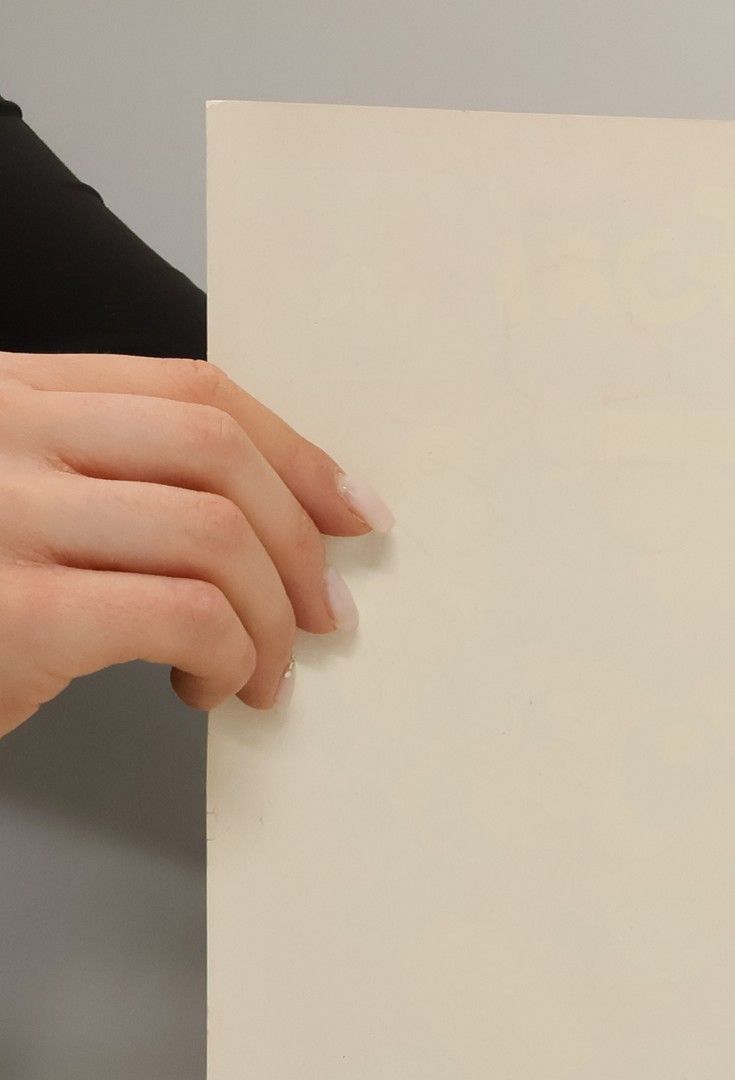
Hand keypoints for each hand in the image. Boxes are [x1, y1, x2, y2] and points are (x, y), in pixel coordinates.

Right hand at [0, 352, 389, 734]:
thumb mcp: (18, 506)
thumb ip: (114, 483)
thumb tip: (283, 523)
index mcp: (11, 395)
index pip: (193, 391)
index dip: (296, 454)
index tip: (353, 512)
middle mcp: (2, 434)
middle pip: (219, 455)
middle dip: (299, 546)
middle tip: (322, 618)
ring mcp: (0, 515)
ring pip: (217, 536)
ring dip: (268, 620)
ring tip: (256, 674)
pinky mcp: (13, 612)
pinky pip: (185, 616)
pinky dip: (228, 657)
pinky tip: (205, 688)